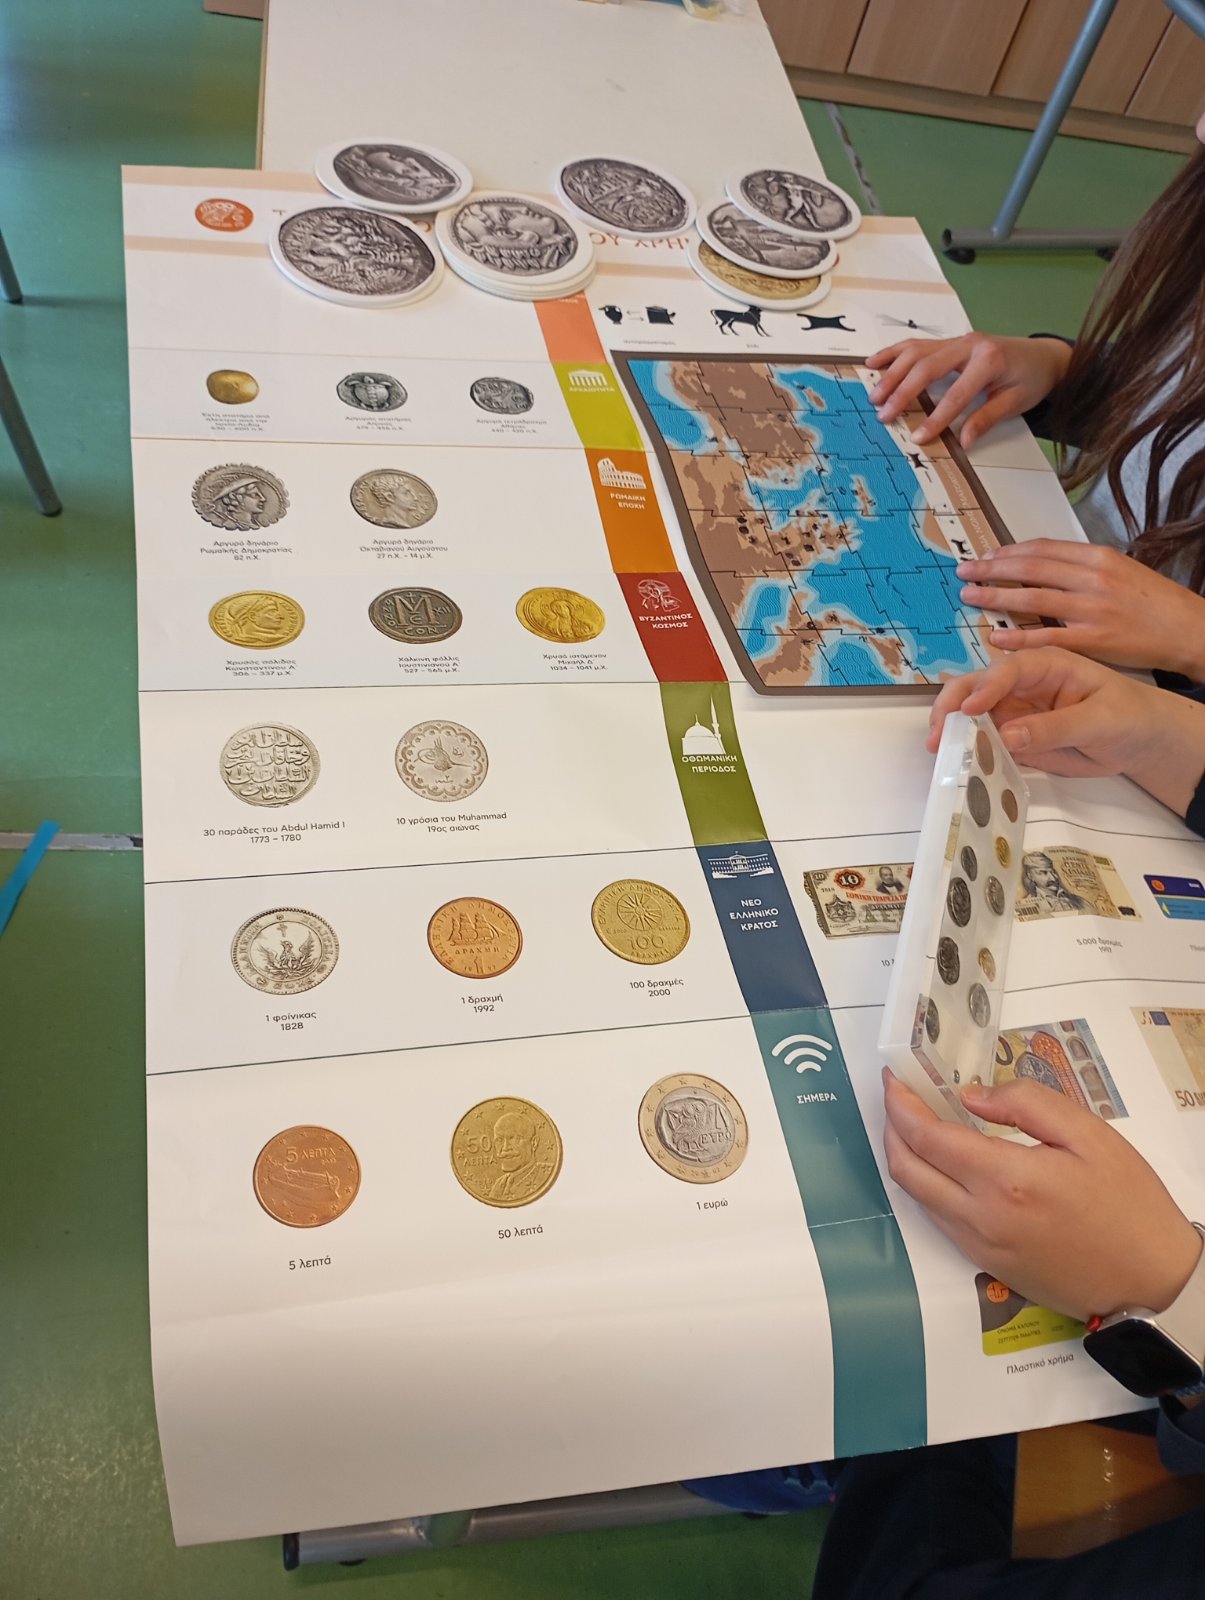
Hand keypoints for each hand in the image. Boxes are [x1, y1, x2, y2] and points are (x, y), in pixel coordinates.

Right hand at [864, 333, 1070, 447]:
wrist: (1043, 355)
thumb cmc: (1032, 378)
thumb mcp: (1016, 401)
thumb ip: (987, 418)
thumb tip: (963, 440)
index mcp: (989, 360)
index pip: (956, 394)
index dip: (936, 417)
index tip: (918, 437)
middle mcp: (969, 345)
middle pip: (927, 367)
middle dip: (903, 392)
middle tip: (884, 415)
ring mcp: (957, 341)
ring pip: (916, 352)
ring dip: (892, 373)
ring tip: (875, 395)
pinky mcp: (950, 342)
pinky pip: (917, 344)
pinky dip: (894, 353)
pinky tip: (875, 362)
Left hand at [883, 1070, 1201, 1321]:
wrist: (1153, 1281)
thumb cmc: (1129, 1204)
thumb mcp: (1089, 1134)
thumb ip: (1026, 1104)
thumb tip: (972, 1097)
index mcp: (1006, 1179)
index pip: (926, 1136)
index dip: (901, 1104)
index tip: (894, 1079)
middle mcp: (981, 1217)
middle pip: (906, 1169)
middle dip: (891, 1128)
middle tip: (899, 1099)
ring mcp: (980, 1247)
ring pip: (917, 1197)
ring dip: (905, 1157)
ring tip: (915, 1125)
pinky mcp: (987, 1265)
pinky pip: (940, 1220)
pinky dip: (928, 1186)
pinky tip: (945, 1165)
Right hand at [926, 648, 1204, 817]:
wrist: (1138, 740)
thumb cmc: (1128, 716)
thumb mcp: (1100, 720)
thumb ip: (1055, 727)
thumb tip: (1007, 736)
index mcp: (1045, 665)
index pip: (1006, 671)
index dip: (984, 688)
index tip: (968, 711)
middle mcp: (1020, 685)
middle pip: (974, 687)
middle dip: (951, 706)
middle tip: (937, 733)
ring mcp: (1012, 711)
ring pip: (970, 716)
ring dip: (951, 730)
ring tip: (938, 750)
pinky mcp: (1010, 737)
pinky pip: (983, 743)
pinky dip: (966, 753)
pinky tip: (955, 765)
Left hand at [956, 540, 1204, 678]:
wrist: (1187, 629)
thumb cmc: (1153, 602)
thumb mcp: (1121, 570)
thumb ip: (1082, 567)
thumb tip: (1042, 565)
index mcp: (1098, 557)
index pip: (1042, 549)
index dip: (1008, 551)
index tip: (985, 556)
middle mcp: (1093, 579)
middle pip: (1030, 569)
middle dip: (991, 569)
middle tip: (964, 571)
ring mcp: (1091, 610)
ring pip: (1032, 600)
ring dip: (995, 597)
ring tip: (970, 597)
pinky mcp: (1092, 641)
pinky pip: (1046, 638)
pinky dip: (1017, 637)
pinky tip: (996, 636)